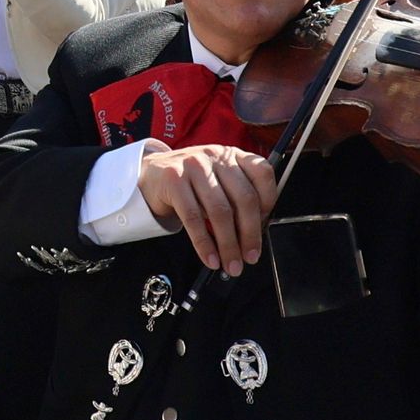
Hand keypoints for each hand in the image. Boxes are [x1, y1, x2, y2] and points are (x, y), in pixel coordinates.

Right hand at [133, 141, 279, 276]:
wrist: (151, 173)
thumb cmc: (191, 183)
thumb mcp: (217, 181)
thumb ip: (236, 198)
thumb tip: (252, 236)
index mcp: (232, 155)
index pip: (262, 173)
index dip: (269, 203)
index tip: (264, 227)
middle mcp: (216, 157)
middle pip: (244, 198)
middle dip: (250, 234)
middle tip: (250, 257)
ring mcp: (194, 165)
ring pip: (220, 211)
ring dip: (228, 244)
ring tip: (231, 264)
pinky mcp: (174, 180)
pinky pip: (193, 218)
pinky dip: (204, 244)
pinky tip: (210, 258)